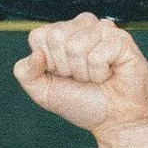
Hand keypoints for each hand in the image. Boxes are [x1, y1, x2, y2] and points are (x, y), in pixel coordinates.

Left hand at [13, 13, 147, 138]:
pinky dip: (100, 73)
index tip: (64, 75)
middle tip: (82, 78)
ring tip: (97, 77)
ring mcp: (103, 30)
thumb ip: (25, 73)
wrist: (115, 121)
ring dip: (84, 72)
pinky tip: (110, 74)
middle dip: (66, 67)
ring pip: (75, 46)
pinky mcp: (121, 39)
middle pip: (56, 37)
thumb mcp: (43, 93)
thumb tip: (35, 54)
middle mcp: (82, 26)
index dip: (48, 63)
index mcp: (62, 34)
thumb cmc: (84, 103)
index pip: (38, 36)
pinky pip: (96, 56)